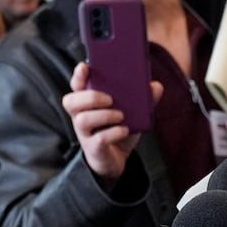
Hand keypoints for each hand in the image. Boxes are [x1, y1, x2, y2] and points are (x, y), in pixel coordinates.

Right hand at [62, 62, 162, 182]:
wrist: (116, 159)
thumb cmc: (118, 130)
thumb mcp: (132, 113)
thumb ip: (143, 100)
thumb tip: (156, 86)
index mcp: (87, 103)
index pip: (76, 86)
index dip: (78, 76)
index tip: (85, 67)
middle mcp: (81, 116)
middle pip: (71, 101)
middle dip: (90, 97)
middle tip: (110, 99)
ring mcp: (85, 134)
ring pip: (82, 120)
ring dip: (103, 115)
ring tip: (121, 115)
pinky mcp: (94, 149)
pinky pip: (99, 139)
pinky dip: (113, 132)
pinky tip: (125, 129)